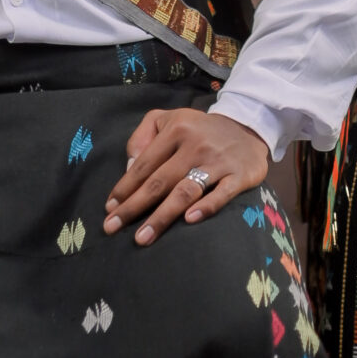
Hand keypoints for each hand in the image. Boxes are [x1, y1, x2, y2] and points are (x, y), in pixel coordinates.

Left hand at [102, 106, 269, 245]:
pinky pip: (221, 194)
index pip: (144, 163)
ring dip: (162, 216)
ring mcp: (218, 161)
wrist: (247, 127)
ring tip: (142, 238)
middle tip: (112, 228)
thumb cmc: (198, 130)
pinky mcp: (239, 175)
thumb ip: (143, 137)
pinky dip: (206, 207)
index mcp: (176, 129)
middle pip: (159, 181)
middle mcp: (195, 144)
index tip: (109, 208)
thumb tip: (128, 167)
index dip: (125, 187)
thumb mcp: (168, 119)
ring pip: (185, 191)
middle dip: (134, 207)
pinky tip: (189, 221)